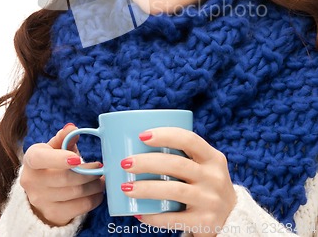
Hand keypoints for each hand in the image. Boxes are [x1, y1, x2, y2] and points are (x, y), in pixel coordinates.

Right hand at [20, 124, 104, 226]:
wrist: (42, 191)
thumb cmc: (52, 163)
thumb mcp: (55, 147)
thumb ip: (64, 138)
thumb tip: (72, 128)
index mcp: (31, 159)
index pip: (40, 159)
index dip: (59, 159)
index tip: (78, 158)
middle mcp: (31, 181)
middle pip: (64, 178)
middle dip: (88, 172)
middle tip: (101, 168)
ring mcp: (40, 200)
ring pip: (75, 193)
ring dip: (94, 185)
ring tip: (102, 179)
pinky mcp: (53, 214)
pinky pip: (80, 208)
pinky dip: (94, 199)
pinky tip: (98, 192)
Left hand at [120, 127, 235, 235]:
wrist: (232, 220)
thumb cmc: (206, 185)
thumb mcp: (205, 167)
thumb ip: (184, 156)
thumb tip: (139, 144)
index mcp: (213, 158)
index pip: (189, 139)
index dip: (165, 135)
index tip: (142, 135)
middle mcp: (215, 177)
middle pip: (177, 164)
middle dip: (148, 162)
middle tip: (126, 163)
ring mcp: (210, 200)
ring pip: (174, 190)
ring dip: (146, 188)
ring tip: (126, 187)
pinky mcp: (205, 222)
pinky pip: (174, 218)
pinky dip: (154, 216)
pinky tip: (138, 212)